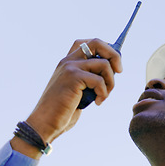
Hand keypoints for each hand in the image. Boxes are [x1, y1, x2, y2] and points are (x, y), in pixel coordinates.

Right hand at [11, 38, 121, 157]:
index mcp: (68, 62)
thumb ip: (89, 78)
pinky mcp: (73, 78)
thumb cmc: (63, 110)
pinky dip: (104, 93)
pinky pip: (100, 80)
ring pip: (104, 64)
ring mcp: (70, 68)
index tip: (114, 63)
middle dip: (114, 55)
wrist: (45, 123)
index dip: (106, 48)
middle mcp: (68, 61)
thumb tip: (114, 70)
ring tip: (104, 95)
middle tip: (119, 71)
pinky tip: (98, 102)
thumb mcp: (78, 90)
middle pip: (98, 43)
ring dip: (111, 82)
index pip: (88, 43)